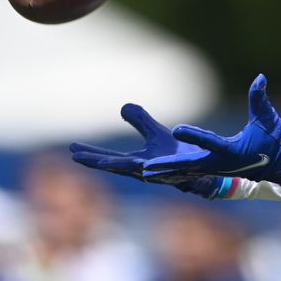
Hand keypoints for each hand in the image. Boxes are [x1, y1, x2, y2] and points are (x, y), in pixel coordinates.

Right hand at [68, 103, 217, 185]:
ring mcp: (161, 173)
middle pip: (117, 166)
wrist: (207, 168)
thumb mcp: (156, 134)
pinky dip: (151, 169)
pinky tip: (141, 165)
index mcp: (138, 164)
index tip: (72, 149)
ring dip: (119, 167)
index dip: (92, 155)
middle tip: (75, 156)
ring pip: (138, 171)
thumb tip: (123, 107)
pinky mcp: (179, 171)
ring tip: (100, 162)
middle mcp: (146, 171)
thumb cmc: (179, 155)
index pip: (111, 160)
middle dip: (97, 162)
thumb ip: (140, 122)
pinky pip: (164, 170)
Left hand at [144, 74, 280, 187]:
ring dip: (167, 170)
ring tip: (145, 171)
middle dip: (168, 165)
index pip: (210, 142)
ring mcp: (216, 169)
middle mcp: (221, 163)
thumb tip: (260, 78)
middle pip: (190, 163)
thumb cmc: (276, 140)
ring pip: (186, 169)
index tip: (176, 128)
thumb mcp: (268, 118)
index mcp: (232, 150)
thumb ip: (259, 98)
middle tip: (147, 167)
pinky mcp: (214, 170)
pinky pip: (190, 171)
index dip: (193, 135)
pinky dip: (174, 171)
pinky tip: (158, 171)